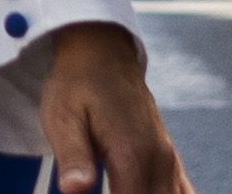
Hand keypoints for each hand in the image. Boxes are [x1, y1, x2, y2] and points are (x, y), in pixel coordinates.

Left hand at [40, 22, 190, 193]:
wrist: (101, 51)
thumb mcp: (62, 117)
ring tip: (119, 190)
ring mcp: (168, 161)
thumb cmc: (77, 84)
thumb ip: (74, 158)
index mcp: (132, 156)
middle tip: (106, 190)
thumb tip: (75, 191)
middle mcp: (159, 162)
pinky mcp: (169, 159)